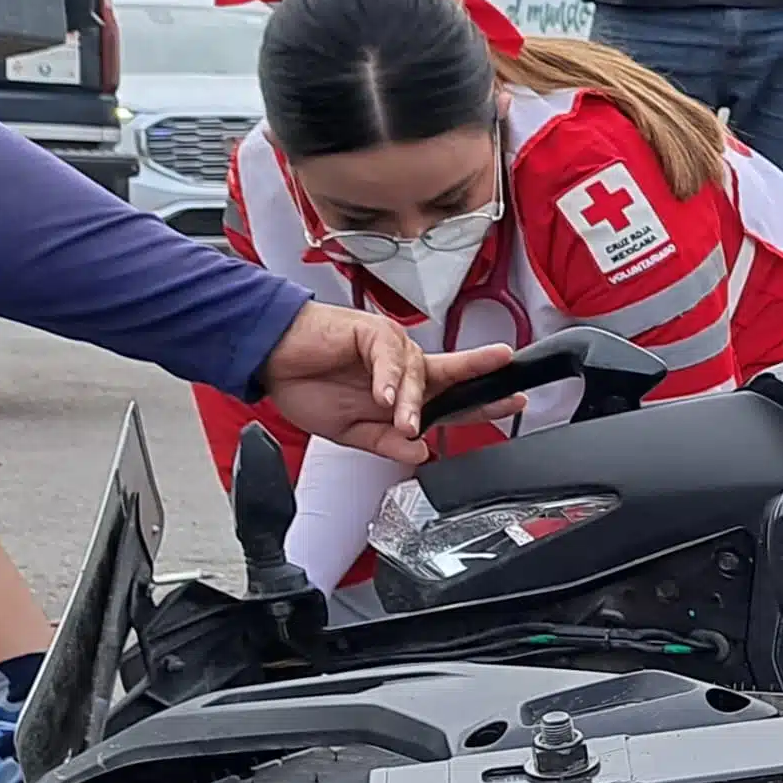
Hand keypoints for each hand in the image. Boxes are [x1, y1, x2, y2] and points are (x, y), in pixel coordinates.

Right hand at [249, 304, 519, 465]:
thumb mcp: (349, 432)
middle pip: (452, 375)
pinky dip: (389, 379)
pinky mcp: (373, 332)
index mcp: (402, 394)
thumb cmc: (306, 386)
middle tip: (506, 395)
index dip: (481, 401)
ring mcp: (391, 349)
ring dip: (412, 403)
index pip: (450, 399)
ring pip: (419, 374)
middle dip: (481, 384)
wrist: (269, 360)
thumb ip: (385, 442)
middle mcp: (403, 369)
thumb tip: (421, 450)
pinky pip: (389, 357)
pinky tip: (383, 397)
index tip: (512, 403)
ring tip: (402, 421)